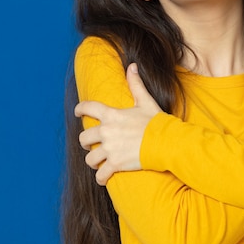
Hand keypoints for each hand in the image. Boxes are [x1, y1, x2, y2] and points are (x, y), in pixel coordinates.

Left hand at [75, 63, 162, 184]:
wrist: (165, 141)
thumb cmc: (156, 121)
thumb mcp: (145, 101)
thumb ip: (136, 84)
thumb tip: (132, 66)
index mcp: (112, 115)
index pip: (88, 108)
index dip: (80, 109)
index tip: (78, 112)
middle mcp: (107, 132)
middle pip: (84, 138)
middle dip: (86, 142)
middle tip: (91, 144)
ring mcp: (110, 149)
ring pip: (90, 158)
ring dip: (93, 161)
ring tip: (98, 162)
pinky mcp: (115, 164)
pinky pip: (101, 175)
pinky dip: (101, 177)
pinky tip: (103, 177)